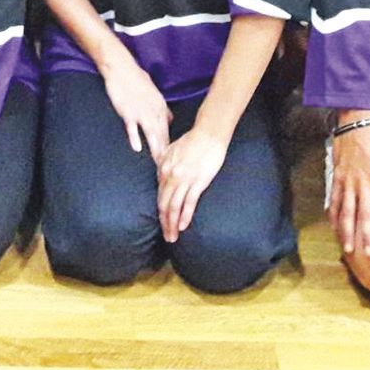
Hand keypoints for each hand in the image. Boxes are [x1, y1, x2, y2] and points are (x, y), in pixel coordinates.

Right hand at [100, 58, 171, 158]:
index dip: (170, 146)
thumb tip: (169, 118)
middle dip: (166, 152)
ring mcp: (140, 111)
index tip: (173, 159)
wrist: (122, 68)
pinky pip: (132, 126)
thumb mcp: (153, 92)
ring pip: (150, 133)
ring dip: (155, 148)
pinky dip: (135, 137)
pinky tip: (137, 148)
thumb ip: (161, 108)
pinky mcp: (127, 111)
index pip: (167, 130)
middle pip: (161, 135)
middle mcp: (153, 110)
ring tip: (158, 163)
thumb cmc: (136, 79)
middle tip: (169, 168)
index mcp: (160, 107)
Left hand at [156, 126, 228, 242]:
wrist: (209, 133)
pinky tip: (183, 226)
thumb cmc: (192, 140)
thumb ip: (164, 162)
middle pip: (164, 204)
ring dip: (172, 224)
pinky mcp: (198, 181)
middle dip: (164, 223)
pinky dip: (185, 216)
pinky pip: (189, 202)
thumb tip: (161, 176)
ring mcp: (184, 179)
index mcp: (164, 168)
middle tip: (166, 236)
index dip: (159, 212)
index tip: (162, 223)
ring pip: (174, 206)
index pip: (159, 195)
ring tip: (173, 237)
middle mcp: (171, 175)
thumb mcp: (172, 150)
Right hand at [326, 115, 369, 257]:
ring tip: (350, 247)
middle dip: (368, 235)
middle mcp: (364, 182)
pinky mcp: (338, 176)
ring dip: (348, 230)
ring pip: (347, 210)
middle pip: (366, 213)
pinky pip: (335, 199)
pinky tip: (334, 228)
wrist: (357, 121)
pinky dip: (334, 214)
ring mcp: (349, 180)